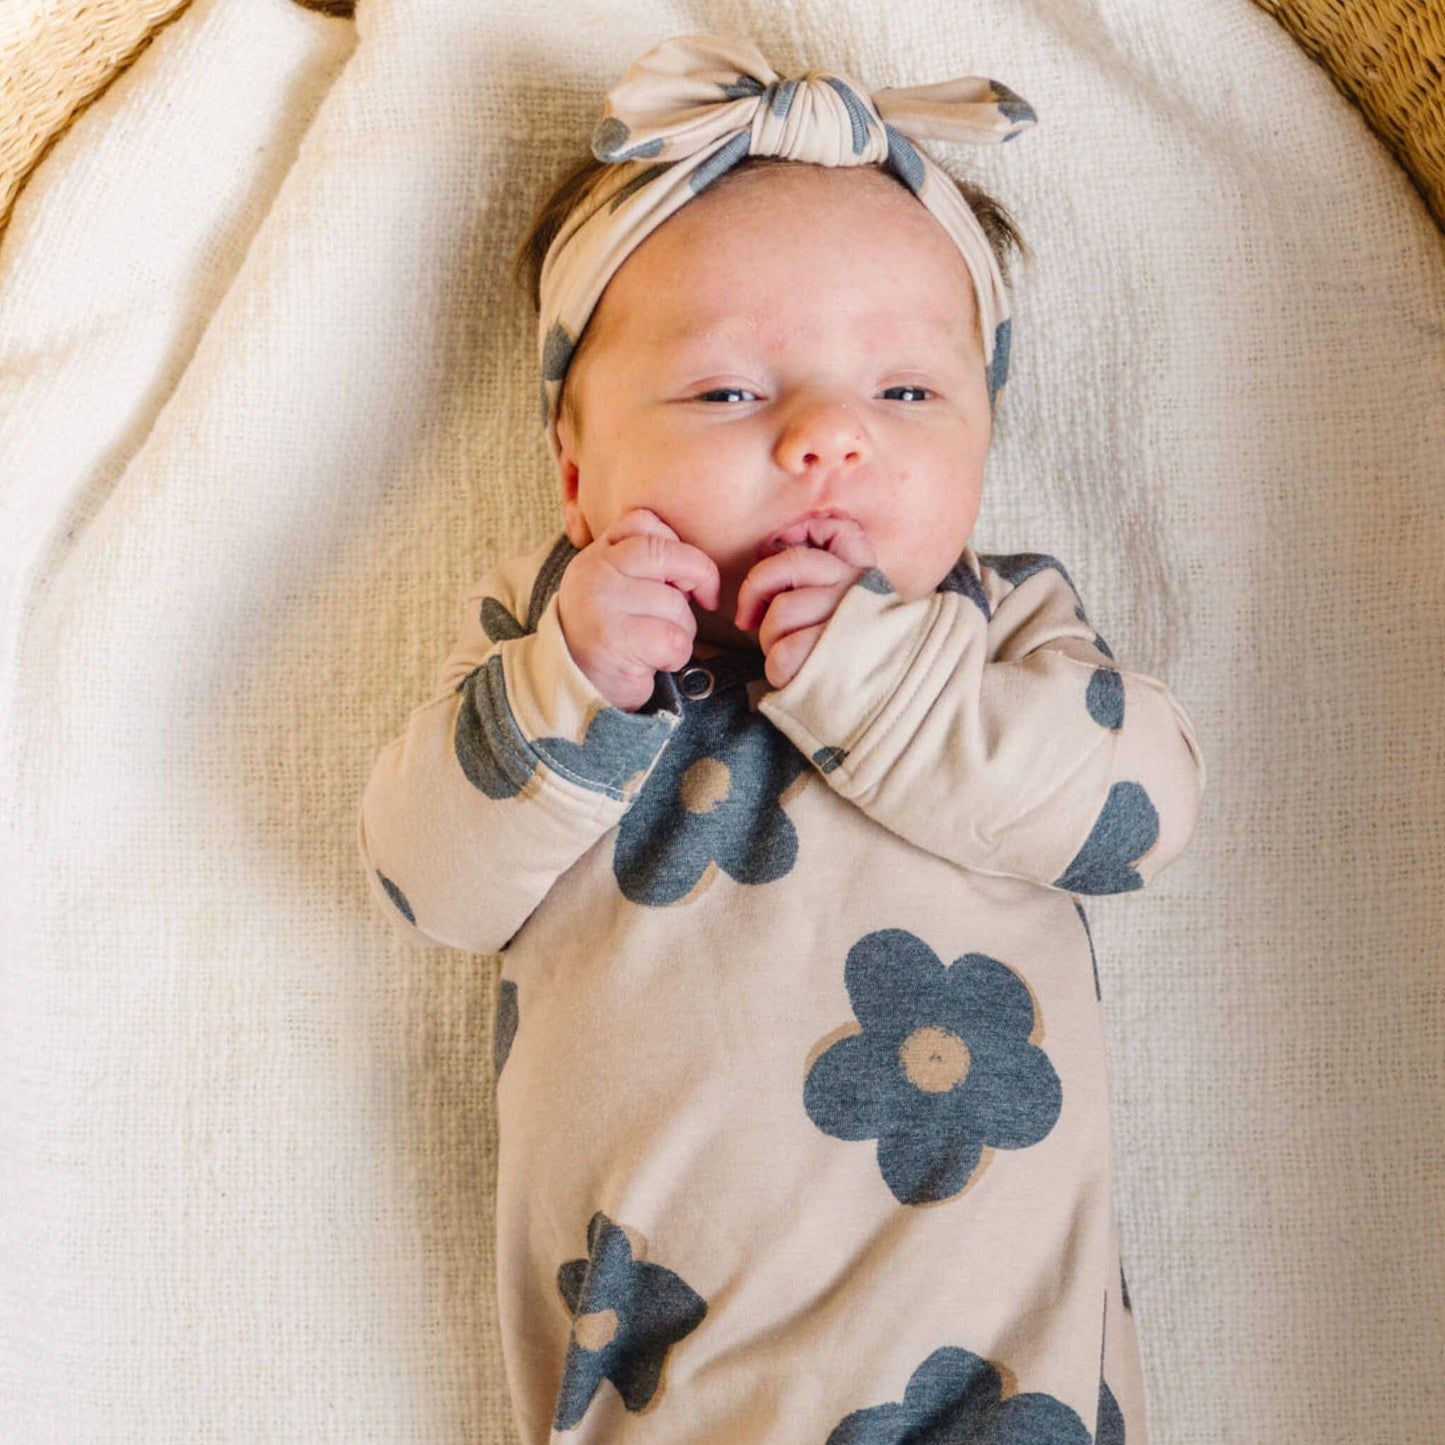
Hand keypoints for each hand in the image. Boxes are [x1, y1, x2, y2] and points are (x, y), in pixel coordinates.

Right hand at [557, 509, 720, 711]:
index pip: (642, 521)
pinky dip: (676, 656)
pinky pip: (674, 638)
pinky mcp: (616, 640)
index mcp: (596, 555)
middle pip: (665, 553)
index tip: (682, 571)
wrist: (575, 687)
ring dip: (683, 629)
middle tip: (705, 598)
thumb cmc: (610, 635)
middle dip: (699, 575)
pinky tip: (656, 662)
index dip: (675, 541)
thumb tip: (697, 568)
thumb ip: (643, 563)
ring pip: (675, 603)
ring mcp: (602, 605)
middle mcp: (594, 573)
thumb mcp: (616, 587)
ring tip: (659, 642)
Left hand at [735, 520, 875, 689]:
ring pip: (780, 612)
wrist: (885, 702)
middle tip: (752, 616)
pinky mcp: (831, 658)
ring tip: (788, 651)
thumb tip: (767, 548)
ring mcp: (846, 622)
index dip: (797, 533)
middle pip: (787, 564)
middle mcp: (858, 589)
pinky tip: (795, 674)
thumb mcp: (850, 602)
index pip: (835, 529)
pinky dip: (777, 668)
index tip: (775, 554)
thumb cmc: (851, 651)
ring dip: (770, 638)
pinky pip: (782, 652)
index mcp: (864, 572)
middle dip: (757, 591)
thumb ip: (820, 571)